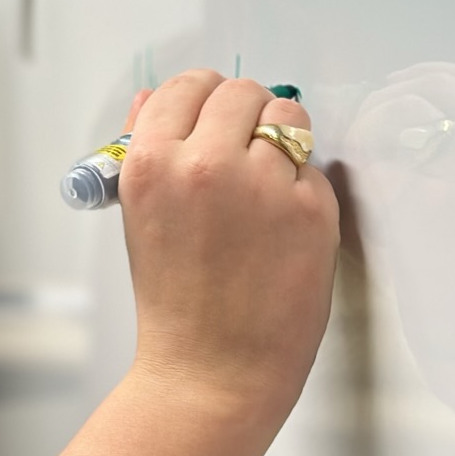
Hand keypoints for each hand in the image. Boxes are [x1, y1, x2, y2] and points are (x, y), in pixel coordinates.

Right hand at [119, 71, 338, 413]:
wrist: (211, 369)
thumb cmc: (173, 299)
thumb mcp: (140, 214)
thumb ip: (146, 148)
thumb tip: (150, 98)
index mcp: (150, 163)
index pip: (185, 86)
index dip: (202, 97)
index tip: (212, 113)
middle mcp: (205, 165)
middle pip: (240, 92)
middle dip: (244, 113)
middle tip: (243, 147)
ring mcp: (262, 186)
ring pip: (287, 116)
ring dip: (280, 139)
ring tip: (267, 178)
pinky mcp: (312, 210)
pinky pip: (314, 168)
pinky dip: (302, 187)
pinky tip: (283, 223)